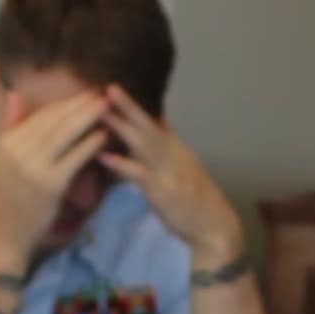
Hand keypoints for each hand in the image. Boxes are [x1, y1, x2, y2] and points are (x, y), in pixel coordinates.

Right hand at [0, 88, 108, 271]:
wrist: (2, 234)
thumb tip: (15, 94)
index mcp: (3, 141)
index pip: (38, 116)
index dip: (63, 104)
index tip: (81, 96)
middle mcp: (17, 151)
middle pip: (54, 121)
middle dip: (79, 105)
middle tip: (100, 94)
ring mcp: (34, 168)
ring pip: (65, 134)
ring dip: (88, 118)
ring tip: (106, 108)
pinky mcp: (51, 185)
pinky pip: (75, 158)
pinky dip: (91, 144)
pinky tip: (104, 135)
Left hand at [97, 88, 240, 263]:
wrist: (214, 226)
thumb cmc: (195, 200)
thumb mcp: (183, 167)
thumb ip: (169, 144)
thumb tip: (159, 121)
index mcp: (176, 148)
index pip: (155, 121)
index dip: (136, 105)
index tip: (115, 88)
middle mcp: (173, 154)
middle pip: (148, 125)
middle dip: (128, 105)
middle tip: (108, 87)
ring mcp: (169, 170)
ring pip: (142, 143)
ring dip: (121, 125)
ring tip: (100, 111)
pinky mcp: (163, 190)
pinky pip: (138, 173)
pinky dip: (120, 164)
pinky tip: (102, 156)